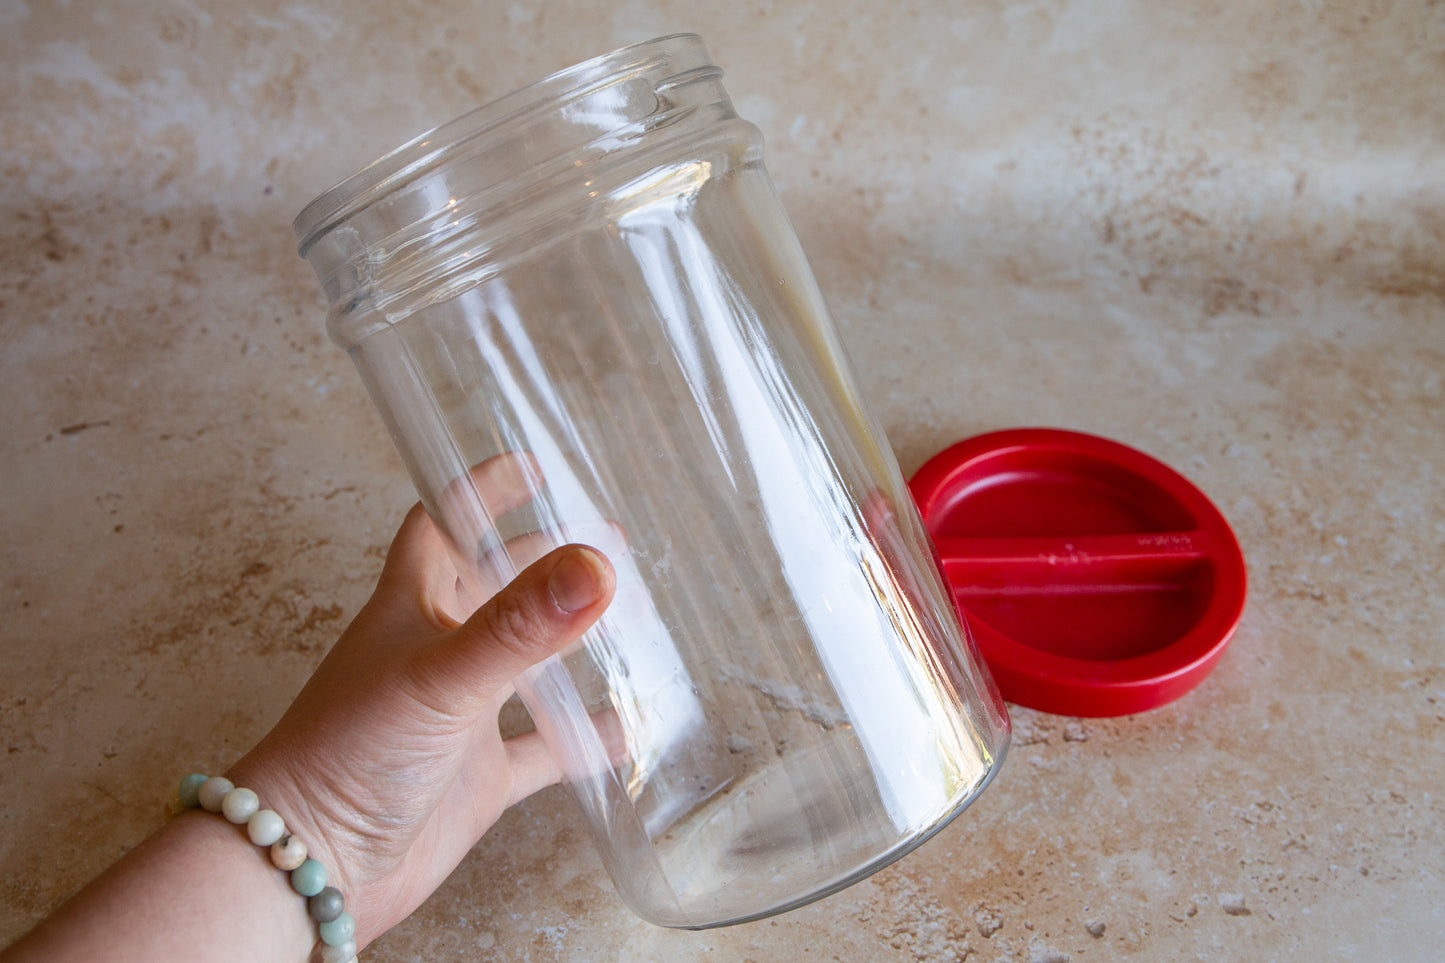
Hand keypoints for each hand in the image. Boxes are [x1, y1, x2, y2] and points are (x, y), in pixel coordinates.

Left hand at [228, 463, 614, 950]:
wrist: (309, 865)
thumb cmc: (347, 755)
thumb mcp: (442, 675)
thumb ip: (520, 624)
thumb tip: (595, 566)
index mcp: (410, 606)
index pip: (444, 523)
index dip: (481, 490)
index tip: (534, 468)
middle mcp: (435, 651)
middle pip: (497, 586)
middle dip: (548, 560)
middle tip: (609, 544)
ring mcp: (459, 715)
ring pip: (526, 663)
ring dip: (571, 641)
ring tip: (630, 618)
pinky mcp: (478, 777)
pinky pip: (545, 749)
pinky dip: (586, 739)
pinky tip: (628, 729)